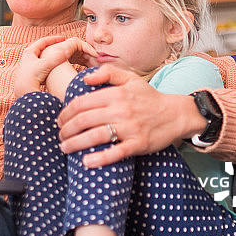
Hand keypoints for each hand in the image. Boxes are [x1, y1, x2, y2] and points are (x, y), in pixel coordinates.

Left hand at [13, 37, 95, 97]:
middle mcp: (28, 57)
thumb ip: (56, 58)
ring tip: (59, 55)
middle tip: (62, 45)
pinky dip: (49, 64)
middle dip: (52, 46)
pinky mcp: (31, 73)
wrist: (23, 90)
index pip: (43, 41)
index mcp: (30, 51)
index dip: (54, 39)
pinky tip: (54, 67)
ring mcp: (29, 65)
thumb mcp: (45, 65)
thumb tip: (67, 51)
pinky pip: (42, 65)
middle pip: (42, 48)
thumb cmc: (31, 77)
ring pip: (42, 57)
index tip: (64, 38)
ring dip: (51, 55)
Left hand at [56, 64, 206, 167]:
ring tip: (65, 148)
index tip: (60, 120)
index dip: (66, 113)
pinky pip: (116, 152)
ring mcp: (130, 128)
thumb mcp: (130, 79)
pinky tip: (86, 162)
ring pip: (95, 136)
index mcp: (116, 94)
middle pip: (84, 120)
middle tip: (60, 136)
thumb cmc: (149, 97)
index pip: (82, 103)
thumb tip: (85, 78)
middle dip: (66, 130)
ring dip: (75, 144)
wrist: (176, 114)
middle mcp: (121, 110)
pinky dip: (100, 158)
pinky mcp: (138, 144)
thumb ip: (107, 73)